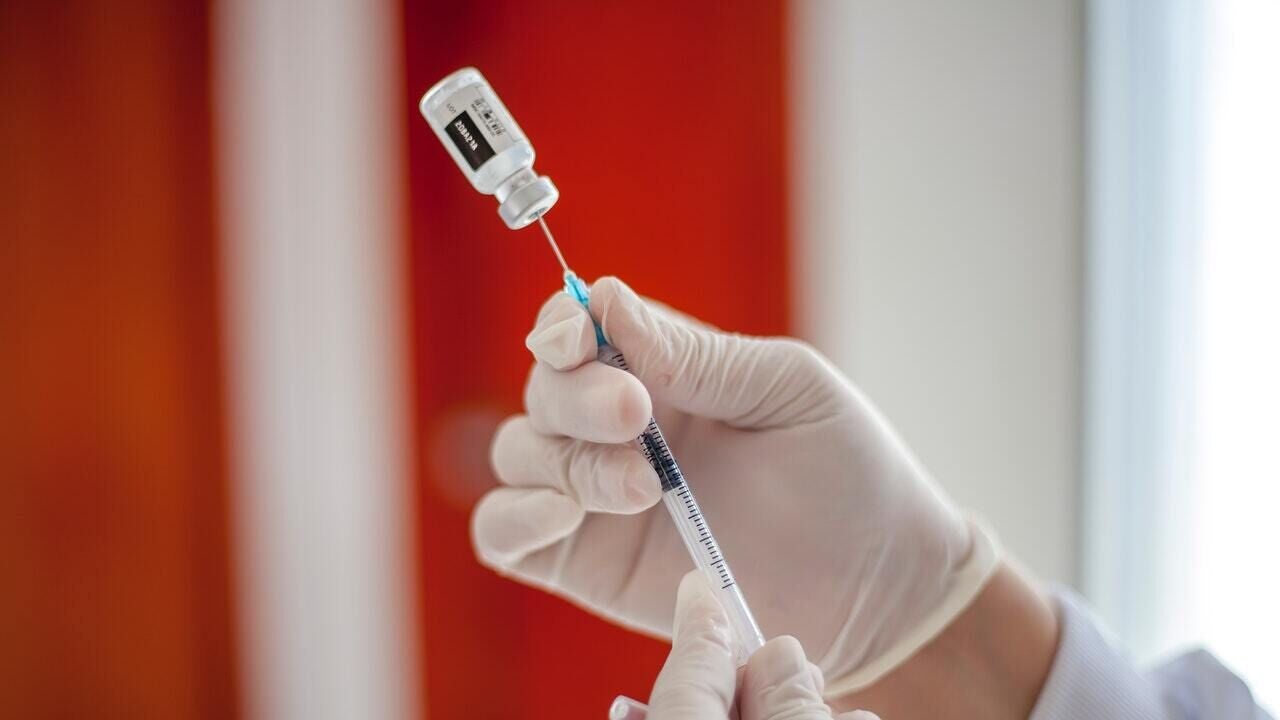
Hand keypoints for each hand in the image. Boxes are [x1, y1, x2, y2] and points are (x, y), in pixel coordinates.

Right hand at [474, 276, 997, 694]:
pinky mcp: (587, 565)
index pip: (576, 329)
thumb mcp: (789, 388)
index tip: (583, 337)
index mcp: (663, 370)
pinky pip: (502, 534)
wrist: (881, 582)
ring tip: (645, 487)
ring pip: (517, 453)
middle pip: (542, 389)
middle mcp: (619, 428)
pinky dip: (511, 517)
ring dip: (564, 459)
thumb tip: (604, 299)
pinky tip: (563, 517)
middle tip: (638, 416)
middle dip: (576, 396)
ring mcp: (598, 496)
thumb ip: (698, 355)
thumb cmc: (848, 469)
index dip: (562, 326)